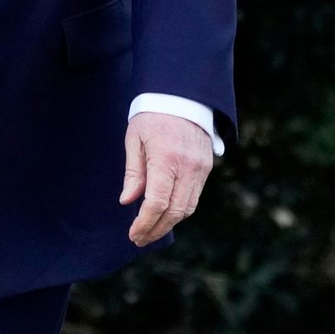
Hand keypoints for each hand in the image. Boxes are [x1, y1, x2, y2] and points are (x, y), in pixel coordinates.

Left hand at [120, 111, 212, 246]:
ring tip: (150, 229)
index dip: (145, 222)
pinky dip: (180, 209)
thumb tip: (127, 201)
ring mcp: (201, 169)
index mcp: (166, 158)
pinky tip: (165, 213)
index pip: (158, 202)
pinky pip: (195, 197)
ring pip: (187, 208)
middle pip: (175, 211)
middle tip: (139, 238)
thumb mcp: (135, 138)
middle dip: (156, 229)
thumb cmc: (152, 115)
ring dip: (169, 223)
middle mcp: (188, 167)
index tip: (134, 234)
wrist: (182, 95)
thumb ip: (133, 172)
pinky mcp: (207, 168)